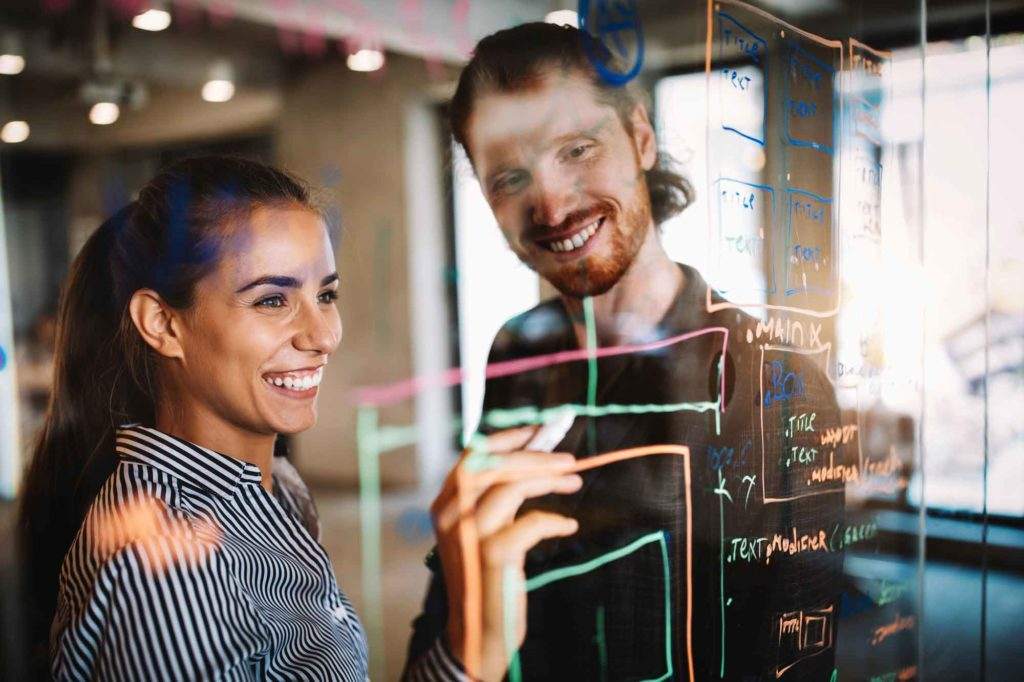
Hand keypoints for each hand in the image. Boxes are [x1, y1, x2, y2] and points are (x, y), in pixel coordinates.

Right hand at [430, 426, 581, 680]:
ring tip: (574, 482)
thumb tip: (537, 452)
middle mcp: (450, 516)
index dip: (508, 439)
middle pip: (493, 464)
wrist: (476, 634)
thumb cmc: (486, 578)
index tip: (539, 431)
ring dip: (549, 480)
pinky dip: (555, 520)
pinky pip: (531, 522)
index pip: (473, 455)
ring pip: (511, 487)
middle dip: (536, 456)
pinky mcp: (491, 557)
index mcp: (444, 505)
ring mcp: (469, 536)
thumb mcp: (482, 531)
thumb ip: (497, 496)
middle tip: (570, 459)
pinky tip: (568, 525)